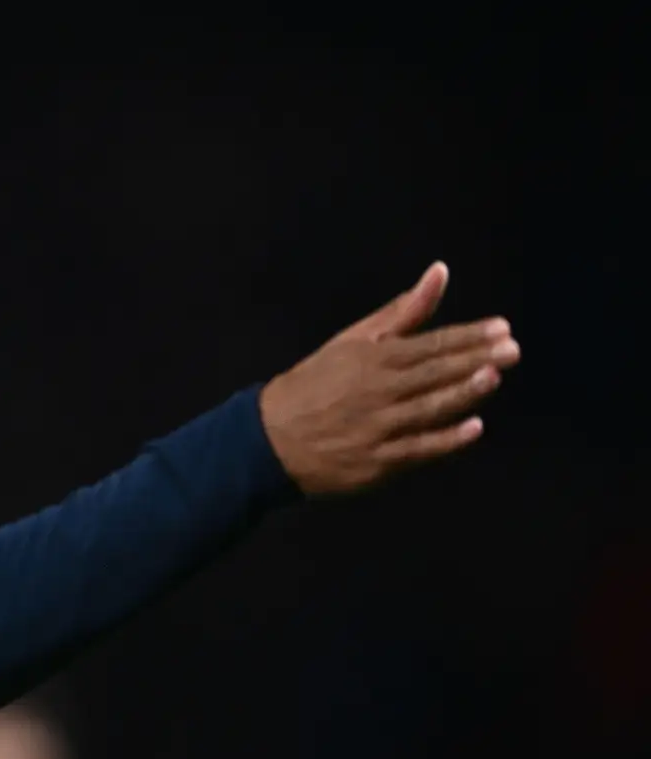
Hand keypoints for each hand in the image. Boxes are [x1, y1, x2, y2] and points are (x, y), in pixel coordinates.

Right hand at [260, 262, 519, 495]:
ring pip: (428, 408)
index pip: (429, 343)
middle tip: (512, 350)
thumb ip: (401, 312)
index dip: (468, 336)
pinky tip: (473, 429)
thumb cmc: (315, 385)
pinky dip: (445, 440)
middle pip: (433, 373)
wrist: (271, 439)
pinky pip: (418, 449)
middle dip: (475, 359)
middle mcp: (377, 390)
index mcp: (372, 358)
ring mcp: (378, 427)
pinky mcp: (377, 461)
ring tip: (492, 378)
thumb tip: (440, 273)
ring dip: (462, 393)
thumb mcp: (352, 342)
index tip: (502, 328)